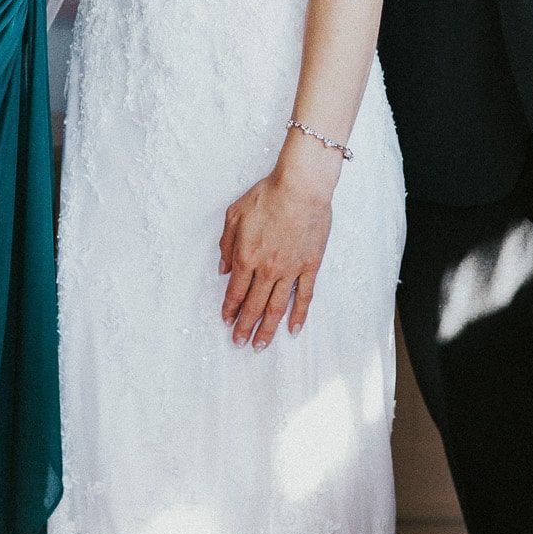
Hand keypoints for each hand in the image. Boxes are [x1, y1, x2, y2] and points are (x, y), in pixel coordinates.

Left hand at [218, 158, 333, 349]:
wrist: (301, 188)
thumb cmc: (268, 195)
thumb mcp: (235, 214)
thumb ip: (226, 244)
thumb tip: (223, 268)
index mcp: (246, 256)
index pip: (235, 291)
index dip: (230, 308)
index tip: (226, 321)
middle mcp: (266, 269)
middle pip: (254, 305)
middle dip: (245, 327)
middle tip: (239, 343)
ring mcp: (290, 270)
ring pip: (276, 307)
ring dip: (267, 329)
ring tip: (261, 345)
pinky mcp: (309, 266)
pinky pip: (304, 296)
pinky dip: (299, 315)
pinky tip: (294, 329)